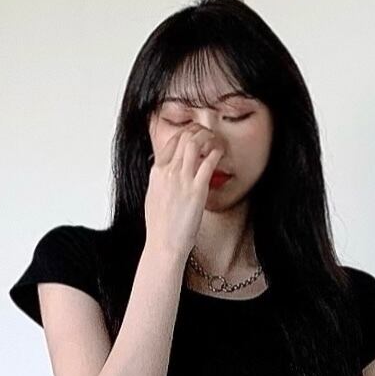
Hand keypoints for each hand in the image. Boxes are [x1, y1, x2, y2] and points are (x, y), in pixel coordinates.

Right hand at [144, 124, 222, 262]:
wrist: (163, 245)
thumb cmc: (160, 228)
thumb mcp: (153, 198)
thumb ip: (160, 182)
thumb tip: (164, 174)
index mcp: (156, 173)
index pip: (171, 141)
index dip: (186, 133)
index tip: (195, 136)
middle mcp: (168, 171)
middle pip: (184, 137)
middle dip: (199, 131)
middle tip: (209, 135)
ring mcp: (182, 179)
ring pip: (195, 142)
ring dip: (208, 137)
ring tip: (216, 141)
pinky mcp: (196, 189)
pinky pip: (209, 161)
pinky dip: (216, 152)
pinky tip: (221, 152)